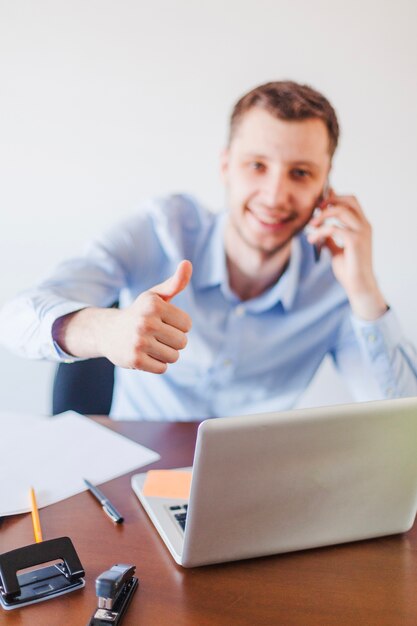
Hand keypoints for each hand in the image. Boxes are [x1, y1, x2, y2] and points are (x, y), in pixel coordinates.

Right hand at [57, 260, 192, 371]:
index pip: (187, 324)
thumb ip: (175, 282)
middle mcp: (145, 322)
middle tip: (155, 335)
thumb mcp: (155, 296)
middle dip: (172, 341)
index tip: (163, 322)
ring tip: (150, 345)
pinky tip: (144, 354)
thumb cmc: (139, 313)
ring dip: (165, 354)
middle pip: (182, 342)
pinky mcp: (135, 360)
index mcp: (153, 305)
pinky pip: (162, 368)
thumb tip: (188, 263)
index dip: (178, 326)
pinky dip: (156, 364)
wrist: (107, 331)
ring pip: (174, 357)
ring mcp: (139, 342)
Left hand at [306, 189, 386, 319]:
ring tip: (311, 225)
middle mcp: (364, 226)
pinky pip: (334, 228)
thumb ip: (331, 239)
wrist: (358, 285)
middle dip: (330, 200)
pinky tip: (312, 239)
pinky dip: (320, 231)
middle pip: (349, 199)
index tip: (319, 202)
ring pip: (341, 210)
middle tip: (316, 209)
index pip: (351, 201)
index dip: (335, 197)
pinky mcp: (355, 241)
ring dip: (322, 215)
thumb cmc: (350, 269)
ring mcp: (362, 232)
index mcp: (362, 226)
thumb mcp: (337, 250)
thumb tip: (321, 230)